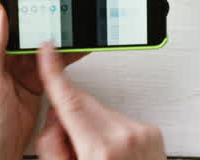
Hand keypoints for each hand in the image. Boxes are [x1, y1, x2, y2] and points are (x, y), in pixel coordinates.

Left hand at [0, 3, 85, 159]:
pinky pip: (51, 63)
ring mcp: (16, 70)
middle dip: (46, 15)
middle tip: (68, 5)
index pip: (0, 13)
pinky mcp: (31, 83)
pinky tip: (80, 47)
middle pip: (25, 25)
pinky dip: (66, 55)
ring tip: (79, 24)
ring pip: (41, 42)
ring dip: (59, 34)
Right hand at [37, 43, 166, 159]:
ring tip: (96, 158)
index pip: (70, 101)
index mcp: (100, 150)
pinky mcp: (152, 133)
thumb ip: (53, 146)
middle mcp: (125, 136)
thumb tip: (55, 119)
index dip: (54, 73)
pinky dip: (111, 133)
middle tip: (70, 148)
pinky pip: (120, 122)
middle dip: (71, 117)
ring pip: (101, 113)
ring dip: (92, 128)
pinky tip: (112, 157)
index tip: (47, 51)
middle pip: (83, 104)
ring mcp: (142, 134)